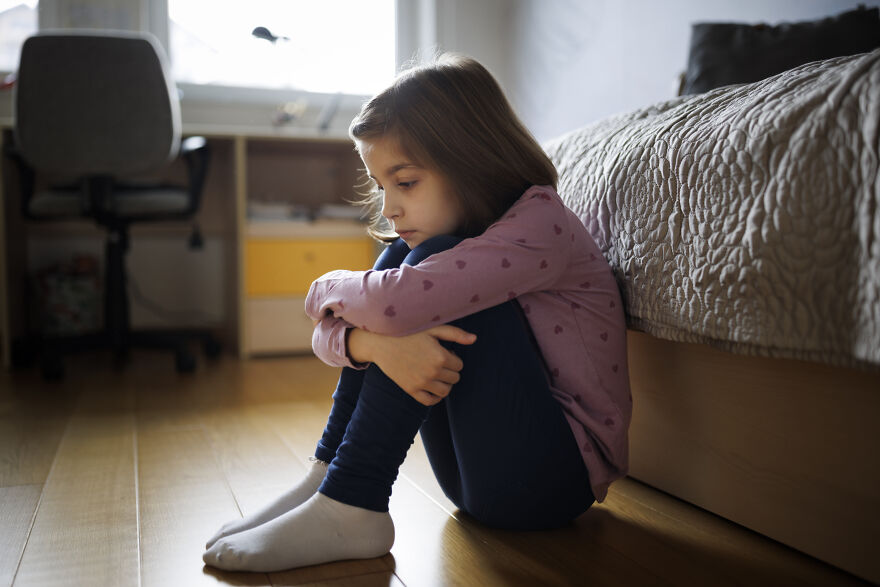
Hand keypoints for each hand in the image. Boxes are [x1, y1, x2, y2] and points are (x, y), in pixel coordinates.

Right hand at [348, 325, 476, 405]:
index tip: (443, 352)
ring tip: (436, 373)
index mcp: (440, 356)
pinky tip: (432, 387)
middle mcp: (433, 372)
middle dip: (450, 370)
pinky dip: (435, 397)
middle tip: (437, 361)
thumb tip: (475, 339)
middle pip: (454, 379)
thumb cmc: (409, 332)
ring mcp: (422, 383)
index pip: (460, 365)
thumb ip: (455, 334)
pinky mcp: (411, 390)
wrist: (382, 342)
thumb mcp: (433, 328)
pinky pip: (430, 401)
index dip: (453, 358)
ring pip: (445, 391)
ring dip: (445, 384)